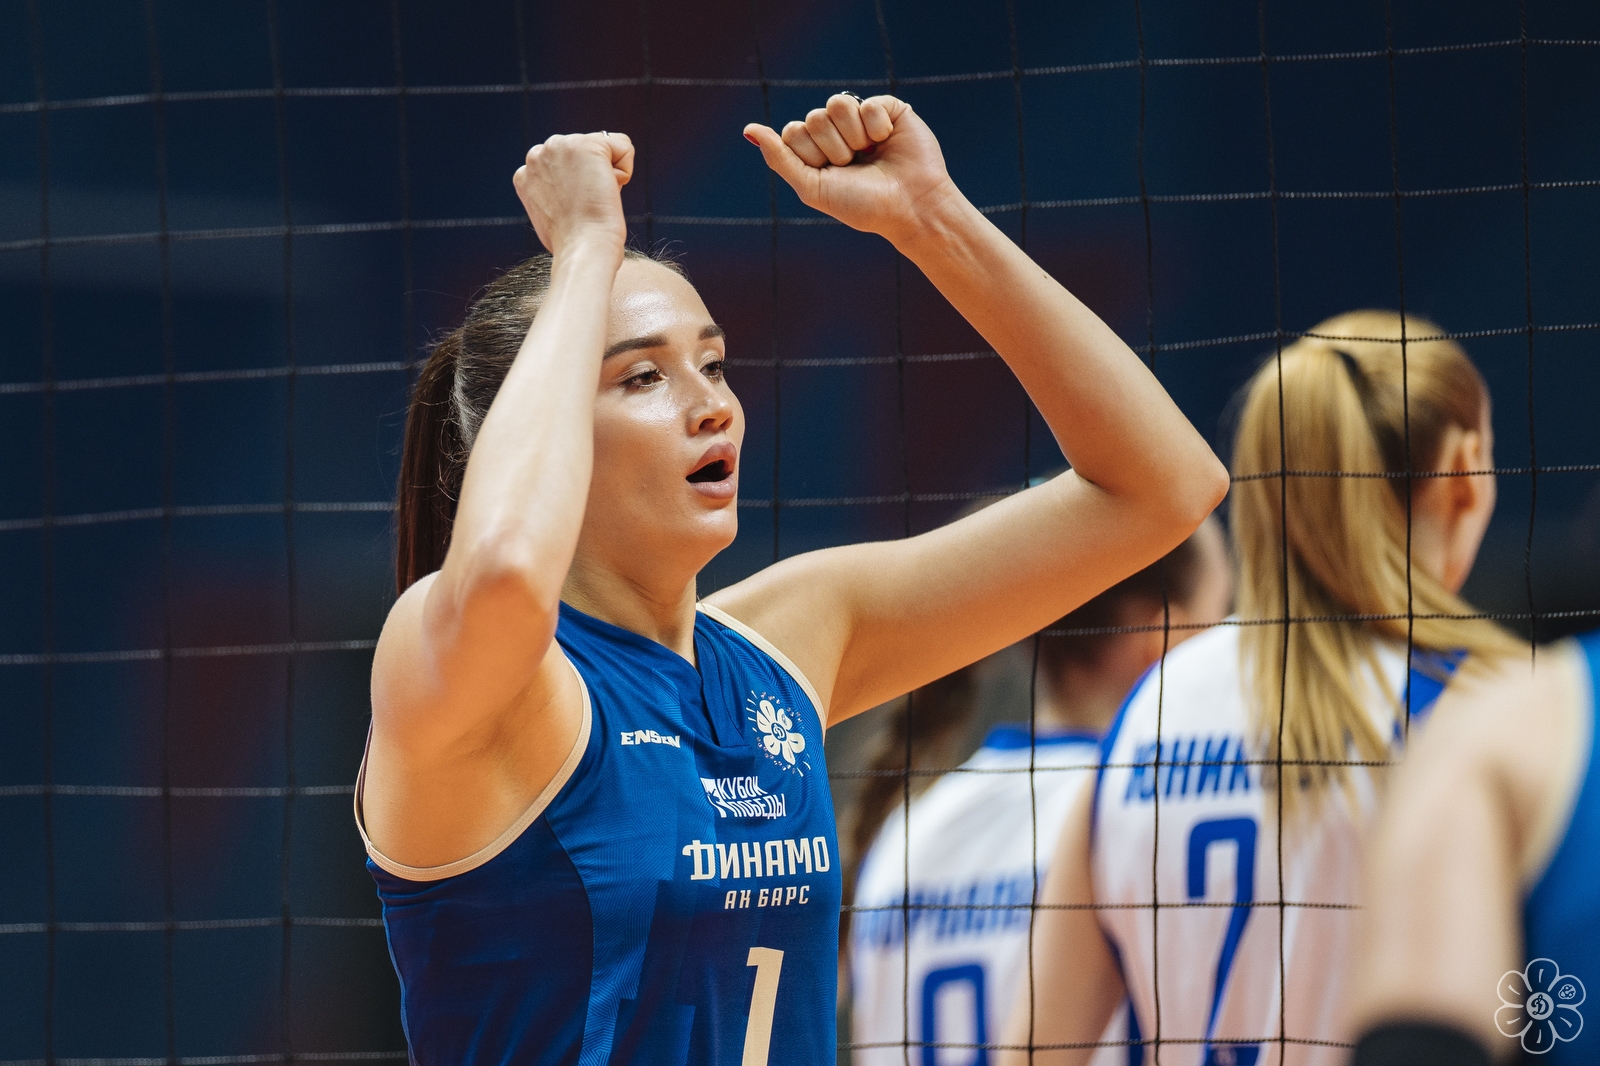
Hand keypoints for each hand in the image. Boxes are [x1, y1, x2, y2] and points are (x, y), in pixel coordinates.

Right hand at [513, 132, 632, 256]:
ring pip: (604, 150)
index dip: (578, 189)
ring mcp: (560, 146)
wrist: (582, 248)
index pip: (566, 165)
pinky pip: (623, 148)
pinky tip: (606, 191)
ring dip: (606, 176)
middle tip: (584, 205)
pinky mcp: (587, 144)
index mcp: (526, 173)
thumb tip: (571, 192)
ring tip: (593, 199)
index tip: (573, 210)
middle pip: (585, 154)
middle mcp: (538, 154)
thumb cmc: (572, 244)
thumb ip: (554, 193)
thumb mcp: (550, 215)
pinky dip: (625, 172)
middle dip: (591, 177)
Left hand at [743, 94, 960, 244]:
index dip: (811, 154)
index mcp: (817, 149)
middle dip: (833, 148)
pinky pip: (867, 103)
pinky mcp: (888, 108)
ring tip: (870, 154)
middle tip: (854, 166)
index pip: (794, 132)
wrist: (910, 208)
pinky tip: (888, 142)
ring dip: (853, 137)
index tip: (831, 174)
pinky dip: (877, 128)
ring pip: (837, 104)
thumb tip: (749, 128)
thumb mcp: (812, 187)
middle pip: (814, 117)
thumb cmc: (863, 204)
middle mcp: (838, 131)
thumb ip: (780, 158)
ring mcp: (862, 117)